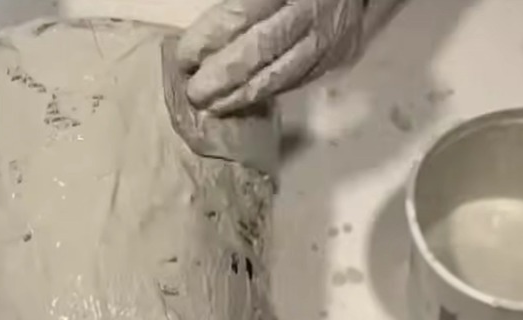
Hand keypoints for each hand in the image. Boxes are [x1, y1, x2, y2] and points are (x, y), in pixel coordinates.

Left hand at [177, 0, 364, 113]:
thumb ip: (240, 5)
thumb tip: (204, 38)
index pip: (242, 14)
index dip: (210, 37)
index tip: (184, 57)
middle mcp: (309, 14)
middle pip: (261, 49)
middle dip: (224, 75)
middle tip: (195, 94)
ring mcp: (327, 39)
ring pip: (281, 73)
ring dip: (243, 94)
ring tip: (213, 107)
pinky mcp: (338, 57)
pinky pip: (298, 80)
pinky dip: (268, 92)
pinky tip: (245, 101)